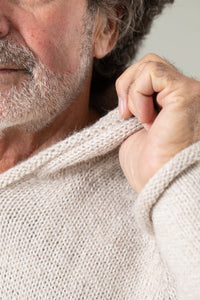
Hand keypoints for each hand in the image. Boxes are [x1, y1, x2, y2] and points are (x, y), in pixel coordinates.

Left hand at [116, 53, 199, 192]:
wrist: (161, 186)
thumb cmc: (150, 168)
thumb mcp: (134, 132)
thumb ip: (135, 108)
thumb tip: (126, 96)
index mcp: (175, 105)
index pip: (151, 77)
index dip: (130, 91)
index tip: (125, 118)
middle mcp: (187, 95)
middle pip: (149, 64)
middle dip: (127, 86)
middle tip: (126, 116)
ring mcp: (189, 92)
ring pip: (149, 63)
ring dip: (131, 92)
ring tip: (138, 120)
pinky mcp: (185, 94)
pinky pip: (151, 72)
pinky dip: (137, 94)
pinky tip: (144, 119)